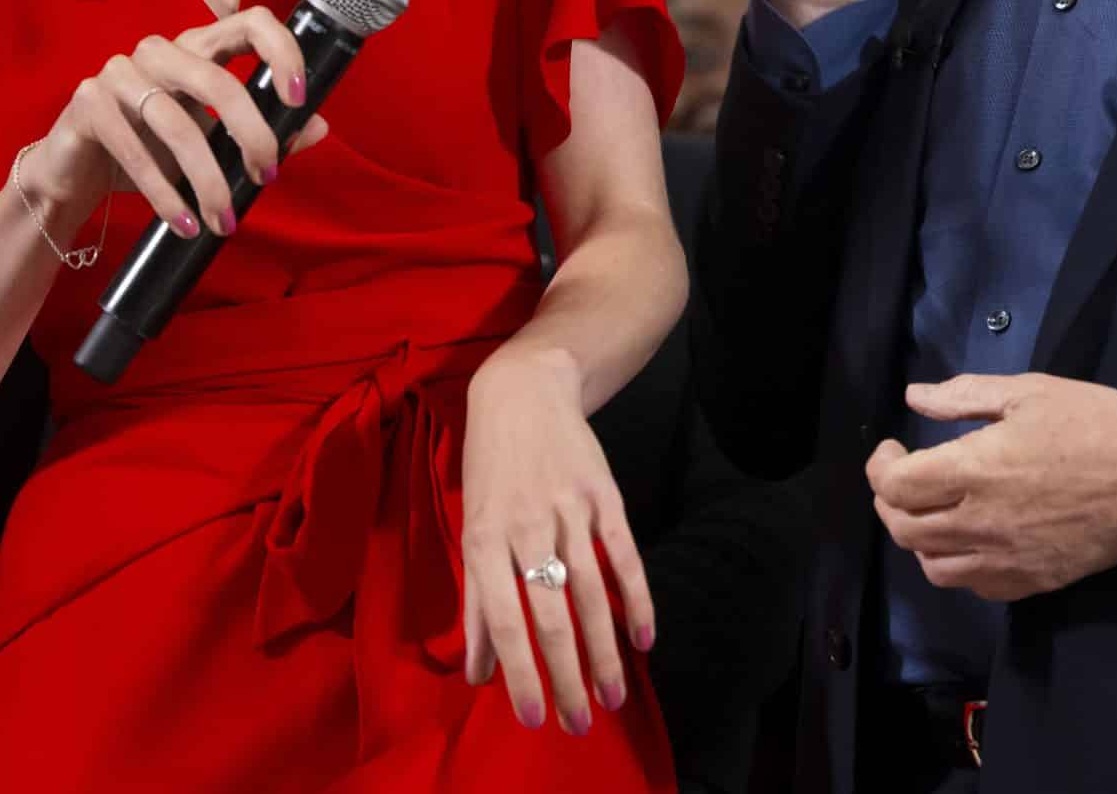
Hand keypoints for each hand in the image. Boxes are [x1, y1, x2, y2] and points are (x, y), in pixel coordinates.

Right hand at [24, 8, 330, 241]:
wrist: (76, 176)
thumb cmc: (150, 152)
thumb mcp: (212, 144)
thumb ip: (261, 132)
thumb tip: (320, 126)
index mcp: (198, 48)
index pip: (250, 21)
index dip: (282, 52)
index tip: (299, 99)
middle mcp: (160, 50)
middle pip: (218, 81)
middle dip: (252, 135)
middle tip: (267, 177)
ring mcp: (119, 72)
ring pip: (178, 124)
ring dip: (209, 180)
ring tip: (224, 221)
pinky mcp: (87, 103)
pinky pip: (135, 150)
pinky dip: (164, 194)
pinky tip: (183, 222)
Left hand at [459, 343, 655, 735]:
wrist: (523, 393)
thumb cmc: (489, 470)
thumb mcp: (471, 530)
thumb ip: (476, 604)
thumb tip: (477, 672)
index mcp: (484, 540)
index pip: (504, 619)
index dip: (519, 672)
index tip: (534, 717)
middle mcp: (527, 528)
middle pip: (551, 615)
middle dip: (566, 676)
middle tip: (578, 723)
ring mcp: (569, 510)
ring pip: (591, 593)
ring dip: (604, 651)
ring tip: (612, 697)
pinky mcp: (604, 496)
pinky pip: (624, 556)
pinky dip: (637, 600)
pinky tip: (644, 639)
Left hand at [866, 373, 1116, 602]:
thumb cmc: (1093, 423)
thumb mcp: (1029, 390)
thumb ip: (964, 396)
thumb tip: (915, 398)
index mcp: (977, 470)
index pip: (897, 487)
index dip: (880, 468)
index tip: (892, 448)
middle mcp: (983, 523)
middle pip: (905, 530)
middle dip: (889, 502)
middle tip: (903, 478)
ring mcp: (1008, 559)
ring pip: (933, 567)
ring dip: (918, 539)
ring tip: (932, 511)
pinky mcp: (1032, 581)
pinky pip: (975, 586)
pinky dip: (957, 565)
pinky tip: (968, 539)